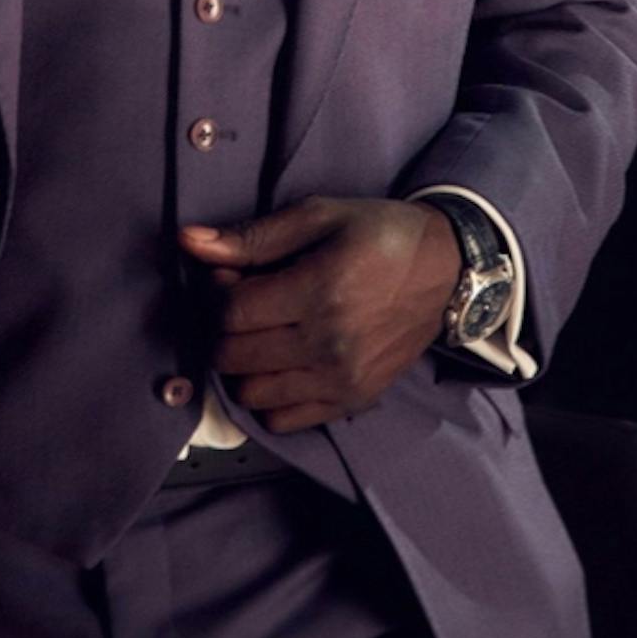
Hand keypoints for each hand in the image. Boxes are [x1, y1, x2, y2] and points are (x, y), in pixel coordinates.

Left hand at [180, 198, 459, 433]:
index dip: (217, 293)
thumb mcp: (319, 216)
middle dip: (224, 329)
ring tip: (262, 335)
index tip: (231, 277)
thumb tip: (189, 242)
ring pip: (251, 394)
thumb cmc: (380, 234)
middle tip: (244, 305)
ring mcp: (342, 378)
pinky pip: (282, 421)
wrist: (448, 269)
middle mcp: (329, 342)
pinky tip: (282, 364)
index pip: (231, 313)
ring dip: (243, 366)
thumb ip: (253, 236)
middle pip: (234, 356)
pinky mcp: (353, 400)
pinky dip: (269, 398)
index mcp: (320, 289)